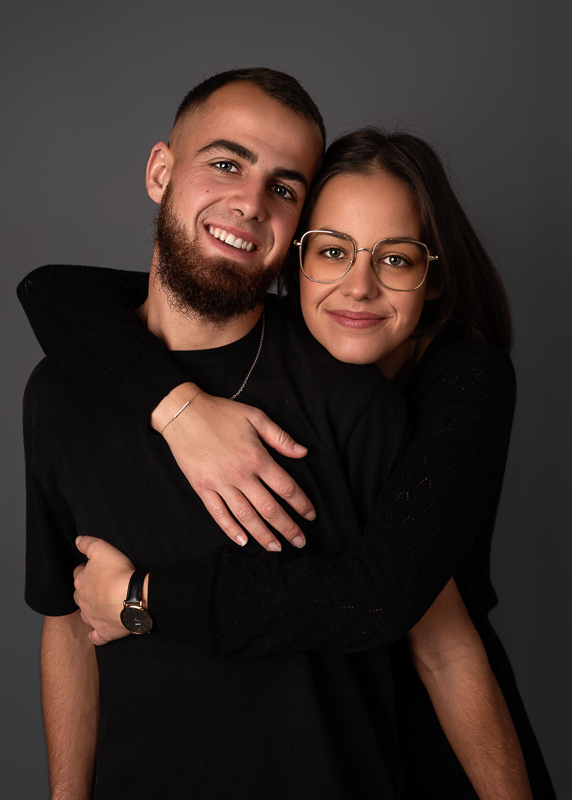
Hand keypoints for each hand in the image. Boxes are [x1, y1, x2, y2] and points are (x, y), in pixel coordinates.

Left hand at [73, 536, 137, 644]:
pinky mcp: (104, 632)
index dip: (87, 569)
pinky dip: (97, 634)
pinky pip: (96, 636)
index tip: (97, 568)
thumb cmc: (118, 573)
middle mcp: (83, 601)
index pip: (78, 574)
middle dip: (88, 590)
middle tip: (102, 585)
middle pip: (80, 595)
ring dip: (91, 610)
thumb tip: (77, 540)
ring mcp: (92, 618)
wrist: (133, 598)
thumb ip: (87, 543)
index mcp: (81, 582)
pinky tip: (100, 629)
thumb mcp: (102, 549)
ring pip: (86, 615)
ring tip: (103, 605)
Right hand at [150, 383, 315, 551]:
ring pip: (246, 516)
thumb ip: (280, 437)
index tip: (311, 515)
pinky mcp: (202, 488)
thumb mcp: (256, 417)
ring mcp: (220, 484)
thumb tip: (303, 452)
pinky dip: (231, 529)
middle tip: (300, 542)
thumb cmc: (221, 413)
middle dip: (288, 528)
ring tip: (276, 548)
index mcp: (257, 457)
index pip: (286, 487)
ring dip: (263, 535)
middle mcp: (240, 475)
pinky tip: (243, 541)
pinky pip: (218, 514)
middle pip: (269, 508)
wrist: (184, 414)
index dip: (301, 504)